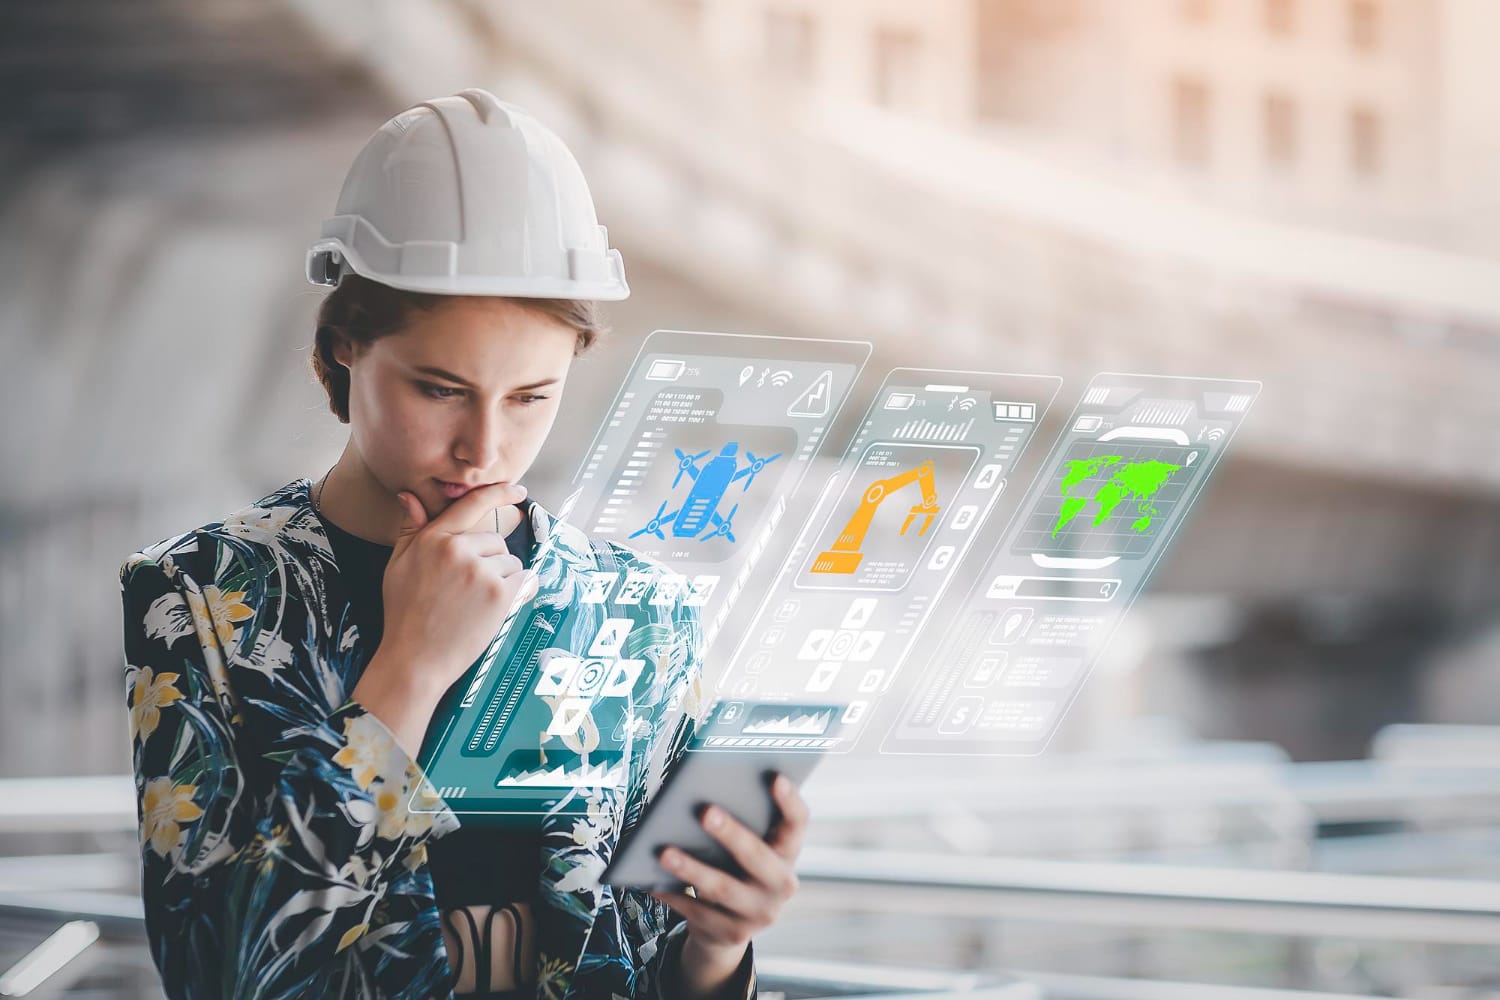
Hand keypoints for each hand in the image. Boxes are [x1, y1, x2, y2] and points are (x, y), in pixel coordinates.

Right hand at [352, 483, 539, 752]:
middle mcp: (458, 549)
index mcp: (434, 538)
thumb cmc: (404, 612)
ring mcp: (481, 571)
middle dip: (488, 560)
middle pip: (495, 540)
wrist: (415, 659)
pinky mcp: (499, 594)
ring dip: (500, 578)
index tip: (518, 490)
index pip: (473, 504)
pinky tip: (488, 609)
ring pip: (509, 561)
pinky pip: (521, 580)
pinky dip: (513, 592)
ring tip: (473, 602)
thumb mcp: (398, 565)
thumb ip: (411, 529)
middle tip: (465, 589)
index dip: (500, 492)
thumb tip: (410, 495)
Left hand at [650, 773, 809, 987]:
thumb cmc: (735, 866)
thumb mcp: (746, 846)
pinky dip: (675, 896)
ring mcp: (761, 913)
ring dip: (691, 869)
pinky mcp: (734, 933)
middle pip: (757, 856)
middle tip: (704, 811)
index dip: (790, 801)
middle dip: (731, 833)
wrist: (731, 924)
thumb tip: (702, 796)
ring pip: (723, 888)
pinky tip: (653, 882)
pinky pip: (700, 913)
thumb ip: (740, 822)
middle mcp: (782, 884)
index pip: (798, 823)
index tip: (774, 777)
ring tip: (663, 852)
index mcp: (788, 852)